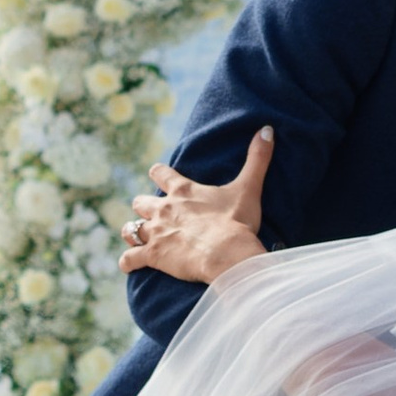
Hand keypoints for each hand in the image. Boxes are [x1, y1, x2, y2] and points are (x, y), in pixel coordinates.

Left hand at [125, 128, 272, 286]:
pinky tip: (128, 266)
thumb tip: (267, 130)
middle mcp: (164, 209)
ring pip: (131, 229)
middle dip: (143, 206)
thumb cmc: (236, 222)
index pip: (162, 174)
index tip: (156, 173)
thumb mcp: (248, 188)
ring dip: (133, 231)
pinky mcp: (153, 256)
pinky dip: (128, 262)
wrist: (226, 253)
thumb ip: (257, 159)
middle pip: (141, 202)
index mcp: (183, 192)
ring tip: (136, 236)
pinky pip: (130, 259)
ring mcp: (156, 233)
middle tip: (150, 211)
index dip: (158, 173)